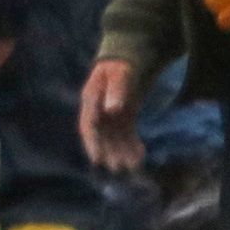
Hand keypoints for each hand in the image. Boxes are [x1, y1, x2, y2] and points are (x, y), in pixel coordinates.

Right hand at [77, 55, 142, 175]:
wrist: (126, 62)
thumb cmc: (119, 66)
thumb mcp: (119, 74)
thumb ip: (115, 90)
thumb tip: (112, 110)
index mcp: (91, 101)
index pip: (88, 126)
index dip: (92, 144)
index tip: (97, 159)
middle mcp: (98, 113)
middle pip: (102, 137)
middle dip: (109, 153)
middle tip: (118, 168)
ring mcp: (110, 117)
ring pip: (115, 139)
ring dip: (122, 153)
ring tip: (132, 166)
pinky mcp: (123, 119)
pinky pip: (127, 135)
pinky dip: (133, 145)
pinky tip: (141, 155)